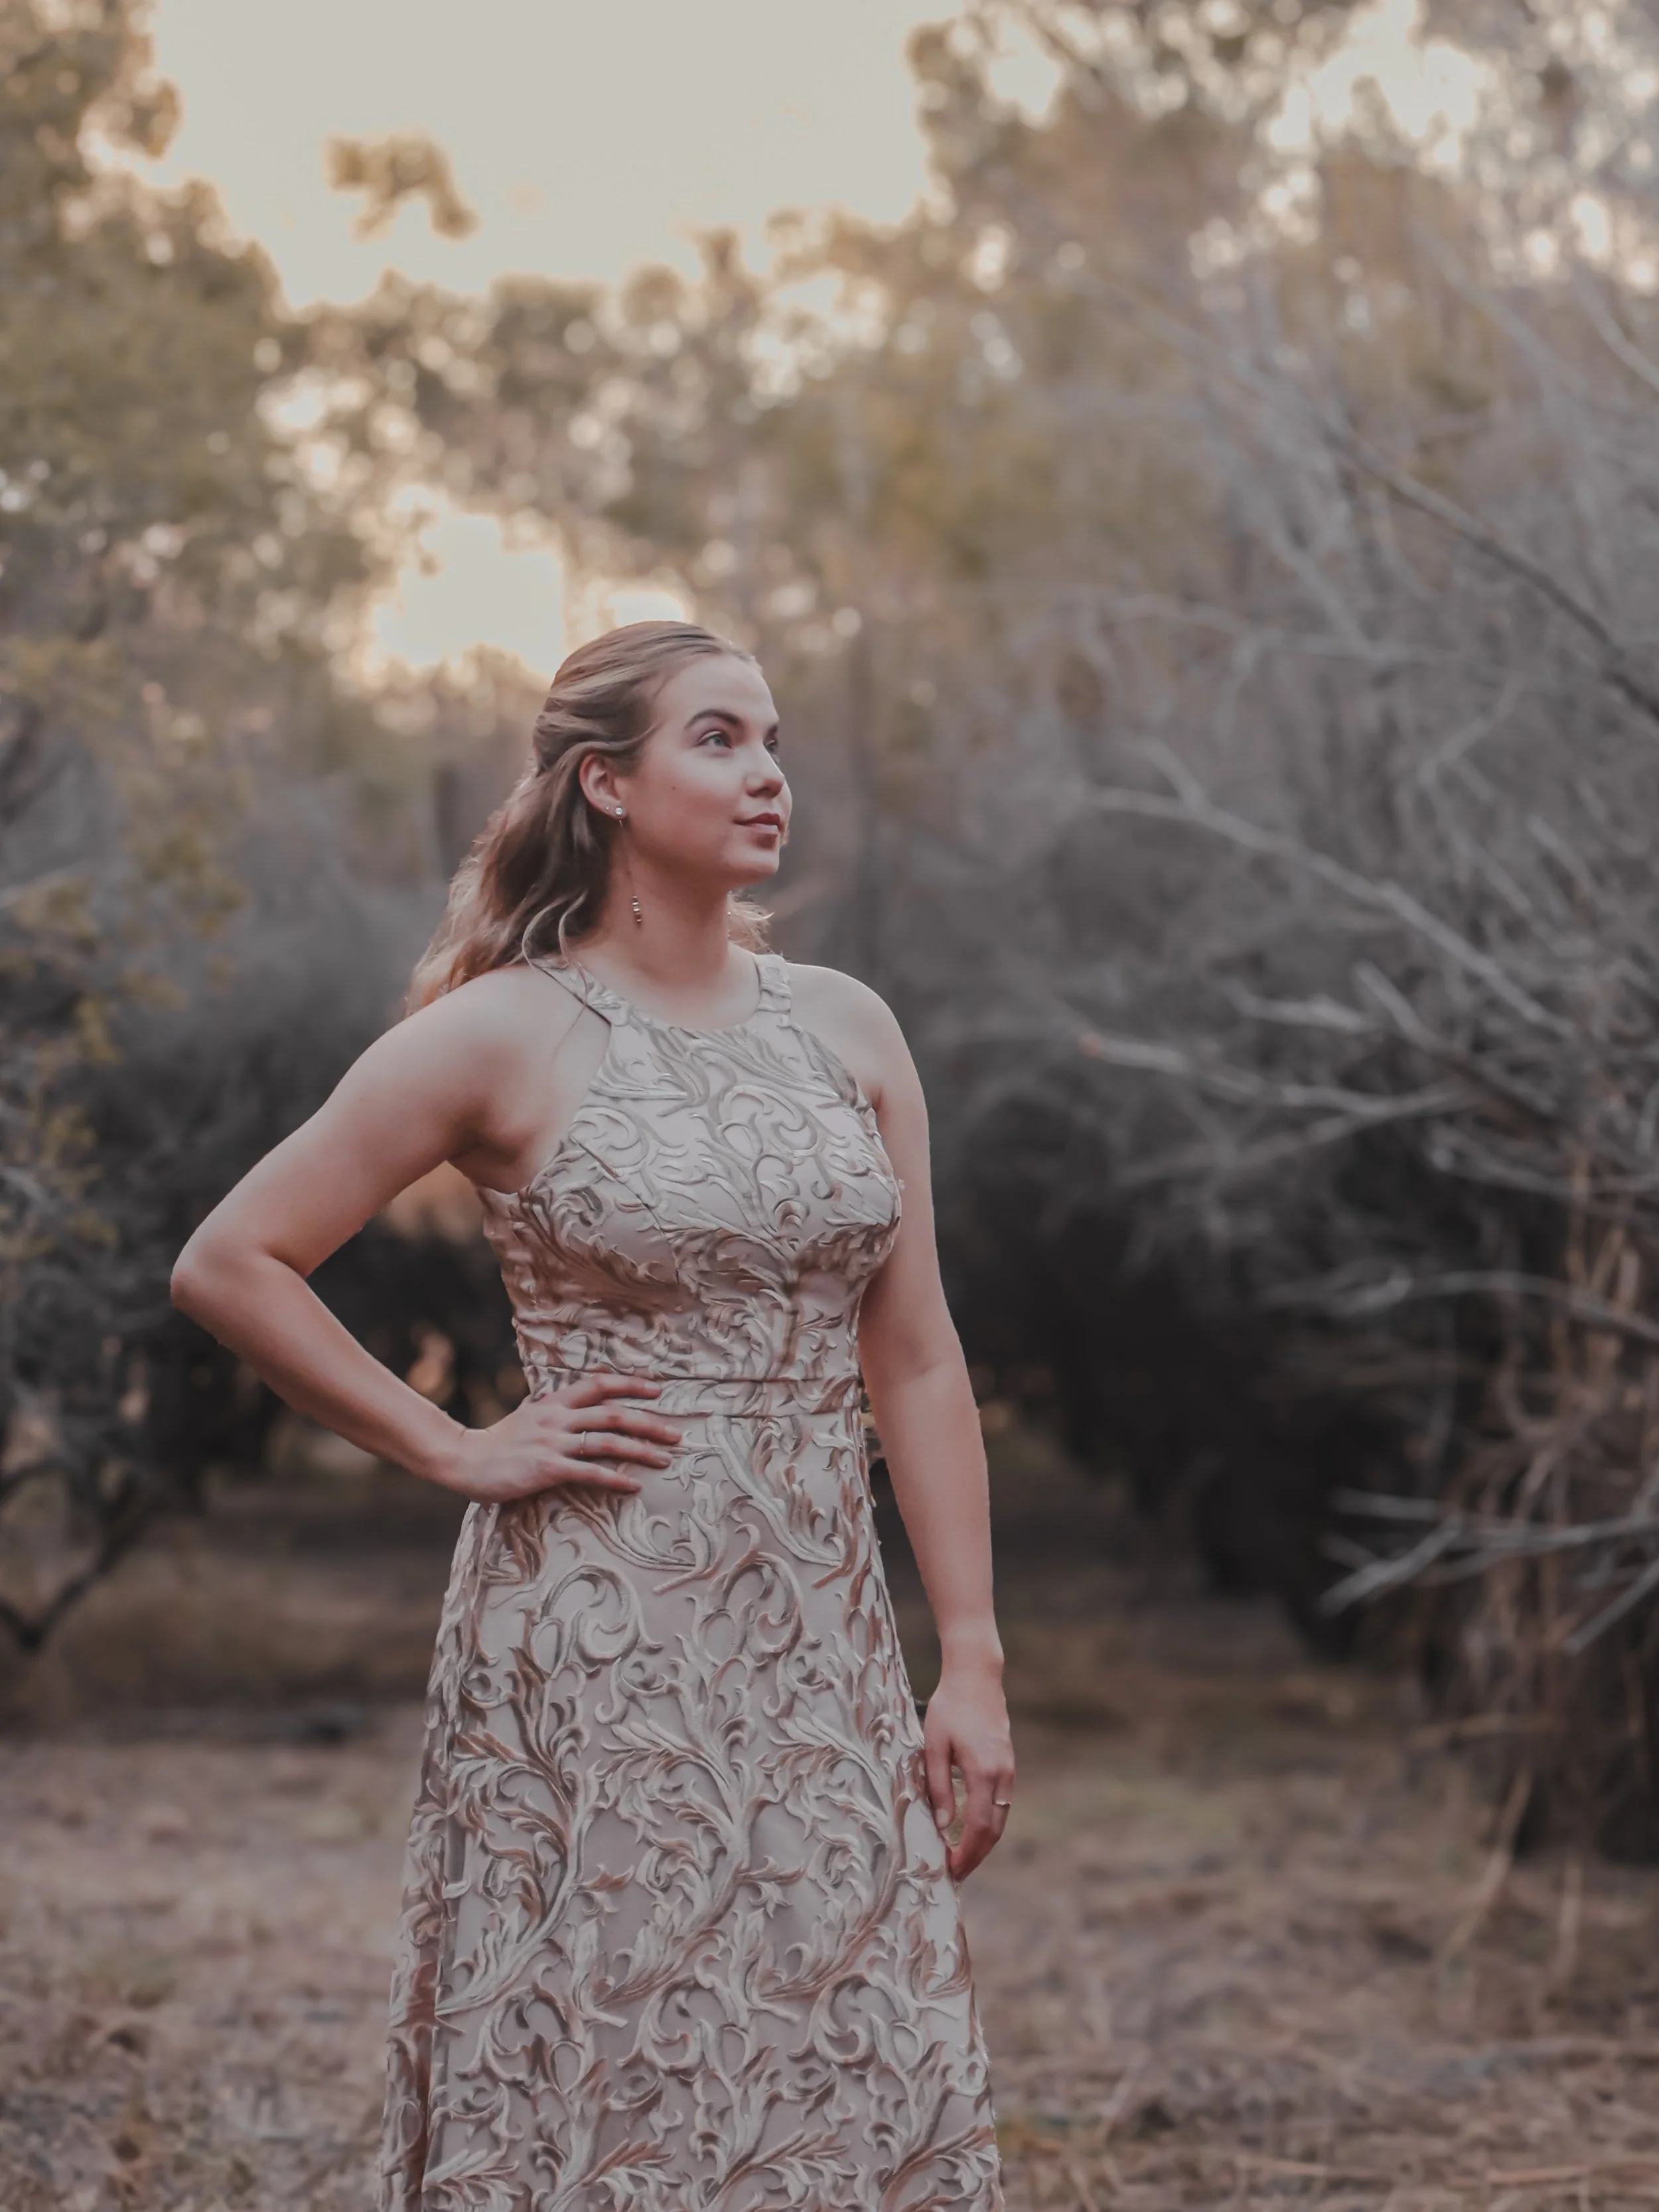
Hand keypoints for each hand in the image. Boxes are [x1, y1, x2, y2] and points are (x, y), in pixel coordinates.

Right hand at [437, 1373, 683, 1503]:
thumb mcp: (529, 1415)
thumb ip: (554, 1410)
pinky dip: (614, 1478)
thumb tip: (577, 1405)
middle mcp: (557, 1418)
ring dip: (640, 1450)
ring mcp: (552, 1442)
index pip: (599, 1384)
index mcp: (554, 1402)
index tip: (658, 1387)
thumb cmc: (499, 1442)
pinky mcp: (546, 1468)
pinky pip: (588, 1472)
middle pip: (613, 1414)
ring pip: (607, 1442)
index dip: (631, 1384)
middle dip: (649, 1422)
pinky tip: (633, 1485)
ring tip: (665, 1459)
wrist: (465, 1460)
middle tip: (676, 1432)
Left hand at [923, 1659, 1014, 1881]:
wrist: (976, 1677)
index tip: (951, 1871)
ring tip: (962, 1858)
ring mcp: (1009, 1769)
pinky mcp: (1008, 1764)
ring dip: (984, 1842)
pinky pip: (1002, 1803)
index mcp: (983, 1772)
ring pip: (1001, 1818)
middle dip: (976, 1856)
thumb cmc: (950, 1708)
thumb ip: (939, 1787)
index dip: (967, 1854)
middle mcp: (1002, 1775)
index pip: (979, 1827)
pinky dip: (989, 1823)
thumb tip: (944, 1826)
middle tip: (956, 1874)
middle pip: (994, 1830)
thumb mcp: (934, 1746)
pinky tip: (973, 1829)